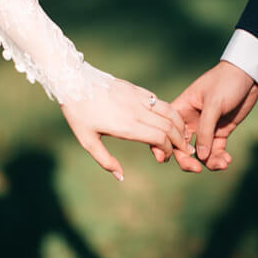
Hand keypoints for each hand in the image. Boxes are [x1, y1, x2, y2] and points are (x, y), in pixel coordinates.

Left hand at [61, 78, 193, 180]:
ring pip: (169, 111)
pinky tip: (169, 120)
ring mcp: (138, 97)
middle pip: (169, 126)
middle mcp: (137, 111)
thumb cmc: (78, 113)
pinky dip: (169, 112)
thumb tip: (120, 176)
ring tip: (183, 135)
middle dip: (180, 140)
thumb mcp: (87, 141)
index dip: (167, 150)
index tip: (162, 157)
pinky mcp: (136, 89)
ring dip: (180, 124)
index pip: (159, 137)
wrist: (73, 81)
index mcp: (127, 126)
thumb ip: (105, 160)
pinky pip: (159, 100)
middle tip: (184, 151)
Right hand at [155, 61, 257, 172]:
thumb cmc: (226, 82)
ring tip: (222, 164)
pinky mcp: (220, 131)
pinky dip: (220, 157)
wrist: (249, 75)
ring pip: (200, 152)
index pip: (166, 129)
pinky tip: (227, 160)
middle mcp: (190, 120)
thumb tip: (200, 156)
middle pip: (181, 146)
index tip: (164, 159)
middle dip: (187, 159)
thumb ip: (205, 130)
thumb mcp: (213, 103)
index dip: (161, 144)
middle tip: (196, 169)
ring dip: (209, 161)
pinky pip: (216, 150)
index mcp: (181, 109)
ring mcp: (205, 127)